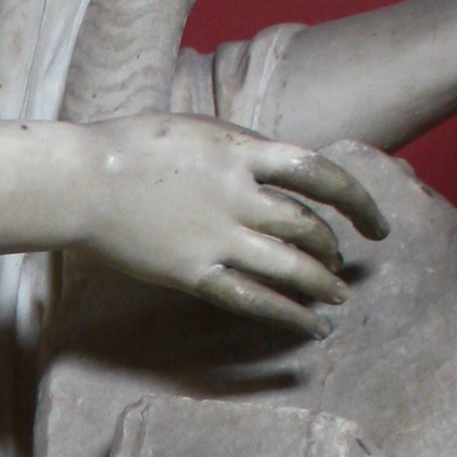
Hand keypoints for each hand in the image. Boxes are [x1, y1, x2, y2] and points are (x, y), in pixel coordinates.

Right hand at [85, 117, 387, 339]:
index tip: (374, 222)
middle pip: (309, 226)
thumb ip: (240, 151)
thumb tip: (274, 169)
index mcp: (242, 150)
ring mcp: (218, 236)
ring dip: (322, 284)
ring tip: (338, 297)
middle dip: (332, 249)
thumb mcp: (198, 130)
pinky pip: (253, 298)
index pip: (321, 174)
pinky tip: (312, 326)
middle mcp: (239, 194)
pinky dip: (289, 314)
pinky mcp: (193, 271)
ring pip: (291, 265)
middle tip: (340, 263)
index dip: (358, 201)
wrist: (81, 179)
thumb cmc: (130, 147)